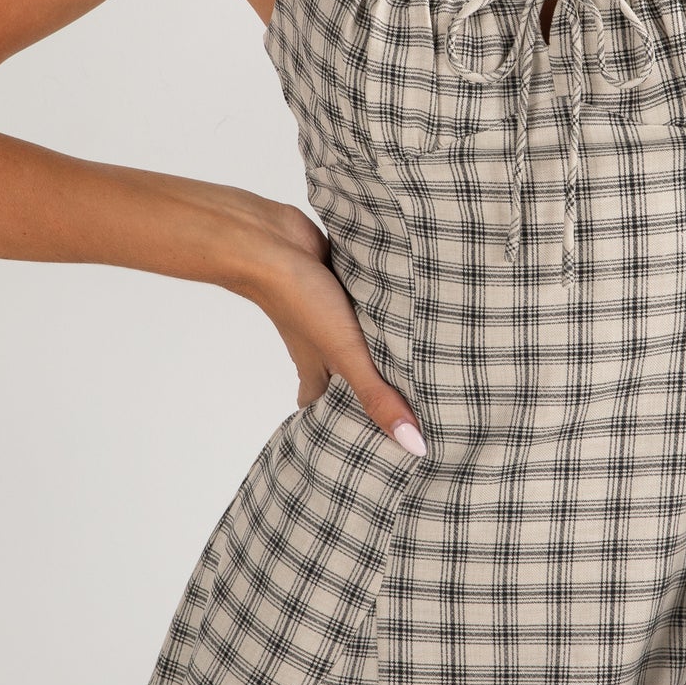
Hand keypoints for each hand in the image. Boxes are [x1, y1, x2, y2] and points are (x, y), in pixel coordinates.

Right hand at [224, 190, 428, 457]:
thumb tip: (414, 445)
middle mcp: (321, 343)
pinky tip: (405, 301)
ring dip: (378, 340)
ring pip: (355, 334)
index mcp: (317, 368)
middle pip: (343, 371)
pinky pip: (363, 299)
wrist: (270, 239)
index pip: (323, 406)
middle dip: (367, 383)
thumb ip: (378, 395)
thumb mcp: (345, 353)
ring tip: (416, 352)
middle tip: (403, 399)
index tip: (360, 438)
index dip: (337, 423)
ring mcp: (329, 310)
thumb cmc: (298, 298)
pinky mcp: (338, 280)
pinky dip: (379, 303)